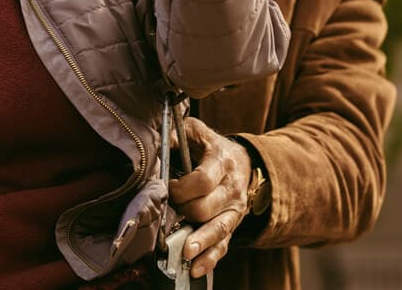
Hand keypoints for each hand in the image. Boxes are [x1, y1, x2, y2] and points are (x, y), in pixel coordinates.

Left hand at [167, 116, 253, 278]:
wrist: (244, 161)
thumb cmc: (211, 147)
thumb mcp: (196, 132)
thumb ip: (177, 136)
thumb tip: (157, 147)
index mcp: (222, 163)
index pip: (203, 180)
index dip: (182, 188)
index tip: (168, 187)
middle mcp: (232, 188)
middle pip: (206, 208)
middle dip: (183, 211)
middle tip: (170, 208)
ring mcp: (234, 210)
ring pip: (218, 230)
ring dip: (199, 242)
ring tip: (184, 253)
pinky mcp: (232, 225)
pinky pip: (224, 245)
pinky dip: (210, 259)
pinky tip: (196, 269)